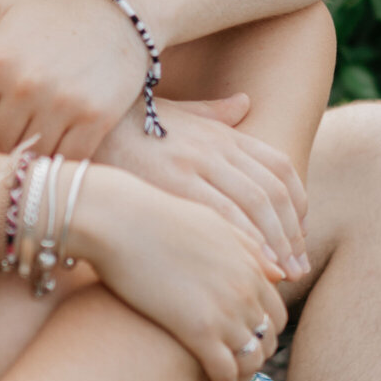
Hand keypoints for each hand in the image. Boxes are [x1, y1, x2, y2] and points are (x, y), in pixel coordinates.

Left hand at [0, 0, 148, 154]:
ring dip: (25, 158)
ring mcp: (62, 105)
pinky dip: (57, 163)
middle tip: (2, 141)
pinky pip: (63, 162)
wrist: (119, 19)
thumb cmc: (49, 17)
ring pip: (26, 158)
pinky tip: (56, 149)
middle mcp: (26, 84)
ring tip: (27, 147)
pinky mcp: (94, 120)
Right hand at [74, 167, 290, 380]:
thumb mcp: (212, 224)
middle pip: (267, 337)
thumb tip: (276, 271)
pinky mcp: (198, 331)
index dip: (265, 331)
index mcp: (249, 263)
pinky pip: (225, 371)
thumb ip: (247, 247)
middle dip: (258, 356)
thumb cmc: (154, 217)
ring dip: (244, 376)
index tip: (248, 341)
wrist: (119, 221)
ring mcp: (225, 311)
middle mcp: (245, 289)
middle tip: (241, 368)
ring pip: (251, 358)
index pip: (275, 310)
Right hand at [97, 95, 310, 277]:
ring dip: (277, 246)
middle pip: (273, 193)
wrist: (82, 129)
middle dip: (292, 235)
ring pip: (256, 207)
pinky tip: (255, 269)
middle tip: (299, 269)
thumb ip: (214, 113)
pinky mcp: (174, 185)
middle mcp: (216, 147)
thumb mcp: (176, 112)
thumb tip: (244, 103)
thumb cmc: (126, 126)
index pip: (279, 168)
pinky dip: (248, 244)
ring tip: (284, 277)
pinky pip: (224, 217)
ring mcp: (196, 165)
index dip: (298, 205)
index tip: (299, 235)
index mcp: (221, 133)